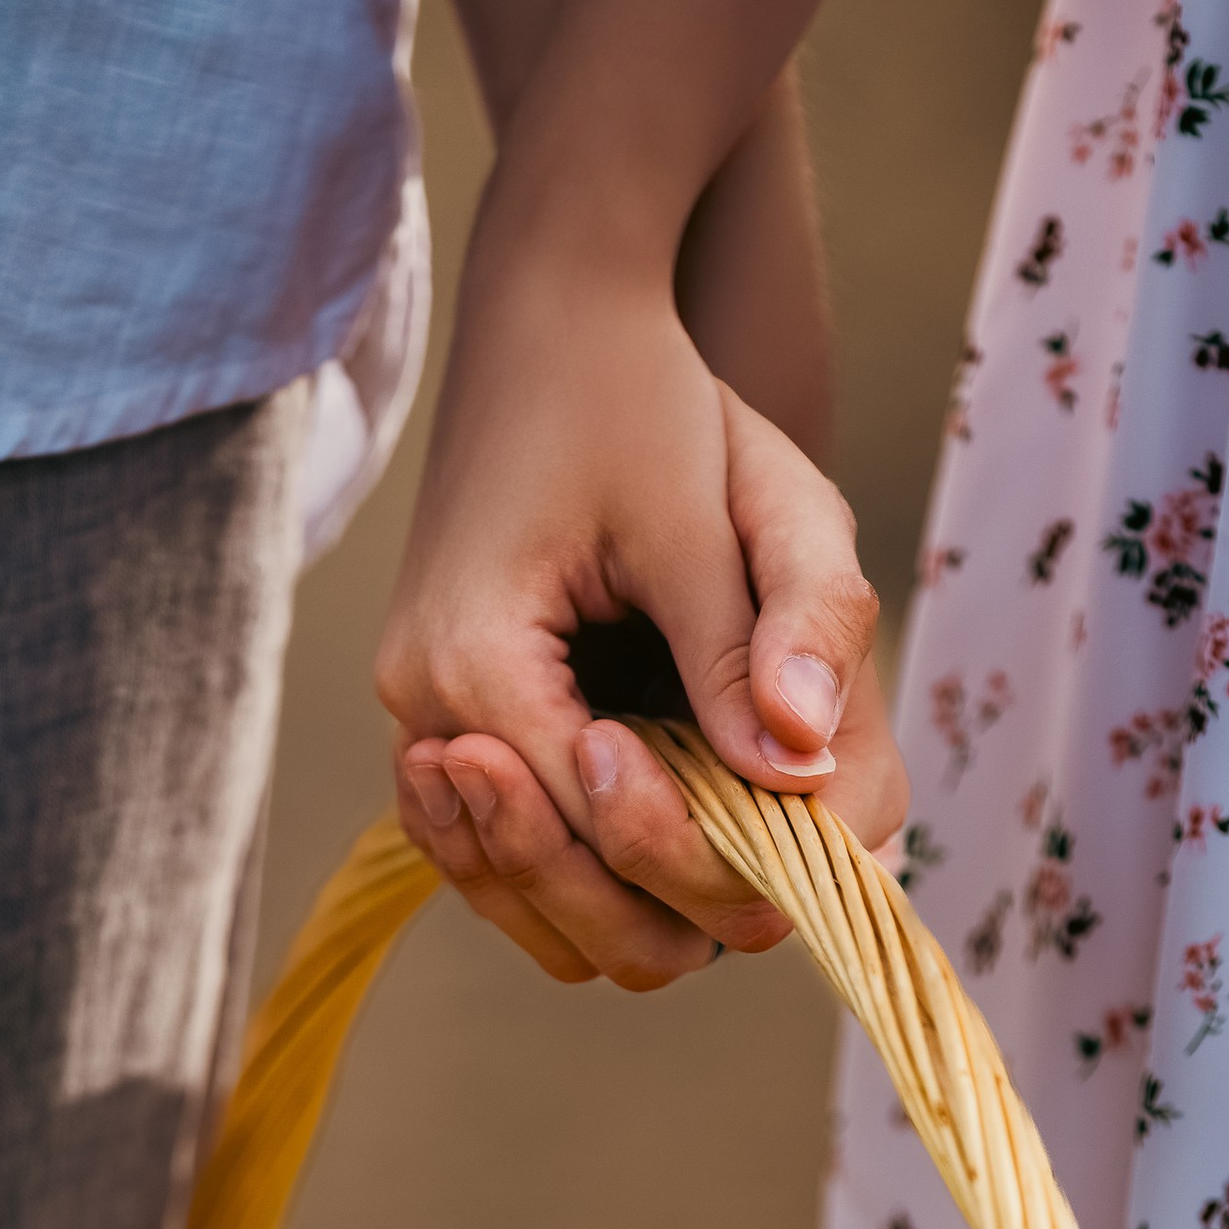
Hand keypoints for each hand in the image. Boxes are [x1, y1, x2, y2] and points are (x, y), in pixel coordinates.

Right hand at [376, 261, 904, 990]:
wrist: (555, 323)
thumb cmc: (639, 397)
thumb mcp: (716, 513)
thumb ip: (759, 641)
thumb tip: (805, 767)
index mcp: (476, 658)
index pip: (591, 824)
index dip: (699, 857)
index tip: (792, 858)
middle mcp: (425, 708)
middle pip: (546, 888)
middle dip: (663, 905)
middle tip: (774, 889)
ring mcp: (422, 722)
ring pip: (518, 895)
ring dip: (622, 906)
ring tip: (726, 874)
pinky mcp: (445, 723)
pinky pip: (505, 852)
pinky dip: (582, 873)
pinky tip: (664, 848)